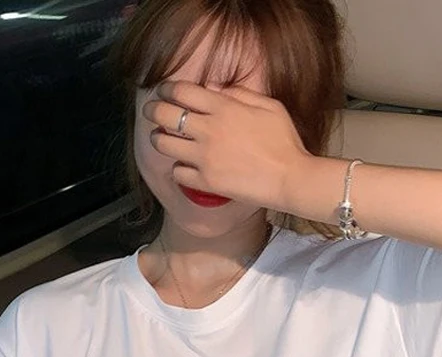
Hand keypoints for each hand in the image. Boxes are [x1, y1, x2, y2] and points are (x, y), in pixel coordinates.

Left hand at [143, 80, 311, 210]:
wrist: (290, 178)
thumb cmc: (284, 141)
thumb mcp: (269, 105)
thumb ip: (240, 93)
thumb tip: (214, 89)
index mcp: (224, 108)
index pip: (182, 91)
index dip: (167, 88)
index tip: (164, 91)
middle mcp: (209, 130)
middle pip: (166, 114)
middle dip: (153, 110)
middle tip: (151, 112)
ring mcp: (205, 158)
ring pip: (164, 144)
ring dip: (159, 139)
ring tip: (160, 139)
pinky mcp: (206, 181)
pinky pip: (178, 173)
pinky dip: (178, 168)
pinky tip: (184, 166)